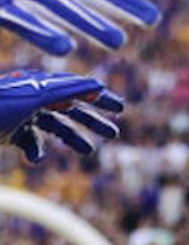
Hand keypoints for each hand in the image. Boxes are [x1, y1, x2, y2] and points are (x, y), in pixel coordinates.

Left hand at [0, 69, 125, 161]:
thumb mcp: (36, 96)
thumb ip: (68, 89)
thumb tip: (98, 85)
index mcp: (40, 85)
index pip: (77, 89)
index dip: (100, 98)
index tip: (121, 108)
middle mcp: (33, 97)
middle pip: (70, 108)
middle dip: (92, 120)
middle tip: (114, 132)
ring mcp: (21, 115)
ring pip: (53, 126)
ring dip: (72, 138)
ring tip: (89, 151)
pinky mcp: (9, 132)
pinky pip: (30, 141)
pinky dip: (36, 150)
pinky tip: (35, 159)